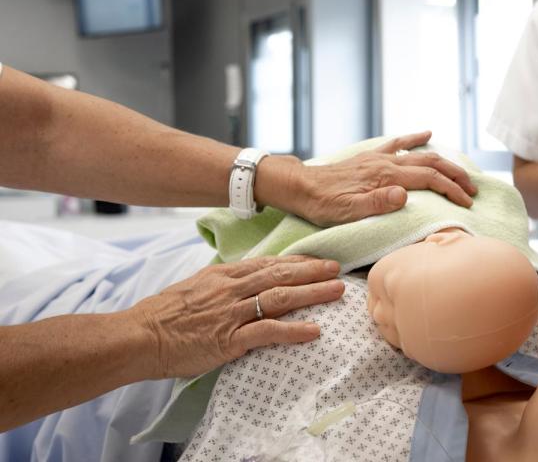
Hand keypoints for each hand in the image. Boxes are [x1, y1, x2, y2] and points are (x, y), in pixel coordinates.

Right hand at [130, 255, 343, 378]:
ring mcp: (232, 313)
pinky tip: (313, 331)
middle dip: (312, 271)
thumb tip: (247, 279)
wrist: (139, 336)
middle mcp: (232, 288)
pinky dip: (293, 330)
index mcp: (224, 274)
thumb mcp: (196, 287)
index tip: (318, 259)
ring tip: (336, 291)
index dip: (297, 260)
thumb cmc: (165, 314)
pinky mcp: (229, 339)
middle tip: (338, 268)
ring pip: (280, 297)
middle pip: (280, 274)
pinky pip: (267, 331)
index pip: (268, 263)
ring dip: (312, 293)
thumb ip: (224, 282)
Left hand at [289, 131, 477, 225]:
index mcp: (385, 177)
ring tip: (461, 173)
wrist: (300, 187)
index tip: (467, 204)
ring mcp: (378, 158)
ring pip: (419, 154)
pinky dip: (414, 138)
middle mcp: (385, 163)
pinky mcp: (370, 157)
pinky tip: (427, 134)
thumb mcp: (347, 212)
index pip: (429, 181)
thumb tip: (405, 196)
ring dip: (443, 162)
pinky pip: (397, 144)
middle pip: (431, 164)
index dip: (451, 190)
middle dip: (456, 176)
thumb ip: (377, 204)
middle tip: (473, 191)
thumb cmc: (323, 205)